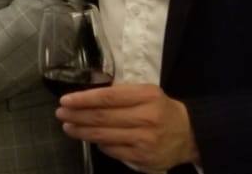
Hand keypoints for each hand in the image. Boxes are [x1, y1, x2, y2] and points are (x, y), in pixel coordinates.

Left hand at [55, 83, 198, 170]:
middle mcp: (146, 118)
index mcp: (146, 96)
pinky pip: (113, 151)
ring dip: (82, 131)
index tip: (66, 100)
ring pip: (104, 136)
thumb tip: (88, 96)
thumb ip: (121, 93)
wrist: (190, 135)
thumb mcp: (147, 93)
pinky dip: (99, 144)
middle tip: (61, 114)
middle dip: (77, 115)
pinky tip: (90, 139)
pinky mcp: (143, 158)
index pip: (108, 97)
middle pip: (102, 117)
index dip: (83, 99)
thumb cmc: (162, 109)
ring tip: (68, 127)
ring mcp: (144, 140)